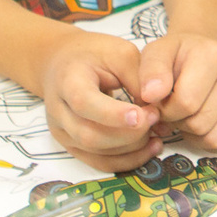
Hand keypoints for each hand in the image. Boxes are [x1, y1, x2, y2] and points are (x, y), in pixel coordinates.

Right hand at [35, 27, 163, 172]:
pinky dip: (126, 160)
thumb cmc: (94, 55)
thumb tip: (157, 107)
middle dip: (128, 133)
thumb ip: (138, 78)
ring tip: (156, 134)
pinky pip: (99, 162)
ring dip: (131, 148)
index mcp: (67, 80)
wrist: (64, 64)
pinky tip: (148, 148)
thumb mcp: (120, 53)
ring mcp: (62, 131)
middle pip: (89, 134)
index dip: (113, 114)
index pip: (84, 103)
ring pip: (95, 152)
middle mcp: (58, 110)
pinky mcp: (72, 145)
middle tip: (155, 118)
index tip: (142, 115)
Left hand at [136, 30, 216, 152]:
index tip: (161, 101)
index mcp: (212, 55)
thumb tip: (151, 95)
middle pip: (200, 123)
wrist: (207, 51)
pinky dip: (210, 142)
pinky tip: (203, 124)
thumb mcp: (157, 53)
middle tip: (174, 110)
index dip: (166, 110)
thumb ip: (150, 71)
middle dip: (179, 123)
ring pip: (215, 138)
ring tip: (187, 116)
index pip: (186, 102)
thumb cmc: (179, 56)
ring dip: (194, 135)